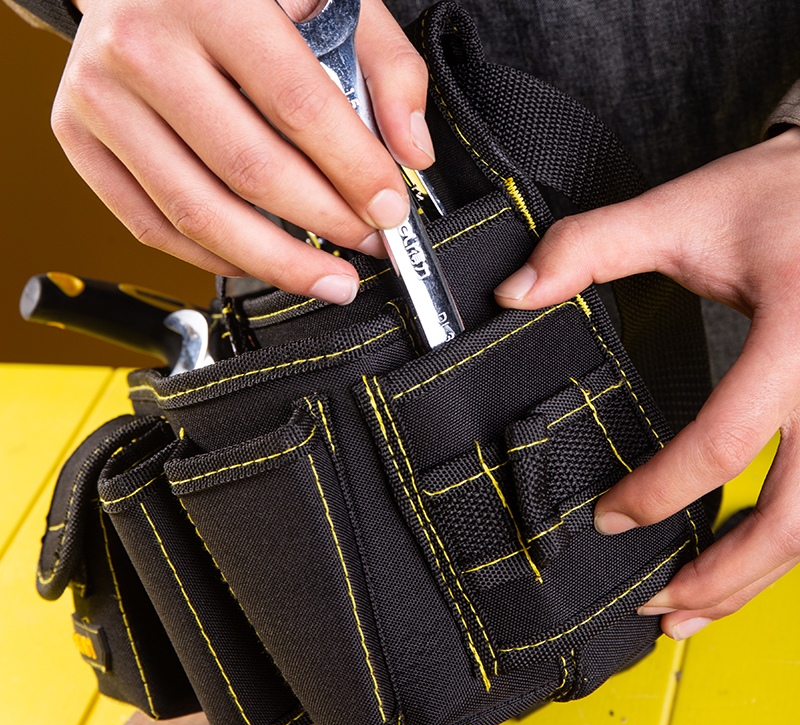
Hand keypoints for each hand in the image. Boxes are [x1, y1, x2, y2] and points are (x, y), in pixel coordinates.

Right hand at [52, 0, 432, 302]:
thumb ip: (387, 68)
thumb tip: (410, 152)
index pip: (299, 106)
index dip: (353, 172)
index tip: (390, 212)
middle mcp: (142, 45)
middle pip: (249, 171)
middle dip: (324, 226)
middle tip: (368, 248)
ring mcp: (100, 97)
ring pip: (200, 214)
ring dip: (276, 262)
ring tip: (326, 277)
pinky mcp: (80, 138)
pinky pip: (154, 228)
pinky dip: (218, 259)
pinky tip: (262, 261)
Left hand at [495, 127, 799, 640]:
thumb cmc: (778, 196)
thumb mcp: (682, 209)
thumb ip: (590, 247)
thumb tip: (513, 293)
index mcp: (795, 337)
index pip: (727, 440)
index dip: (661, 491)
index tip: (608, 516)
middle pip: (797, 517)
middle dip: (725, 576)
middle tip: (658, 606)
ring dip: (757, 578)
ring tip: (694, 608)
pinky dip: (783, 544)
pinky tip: (745, 561)